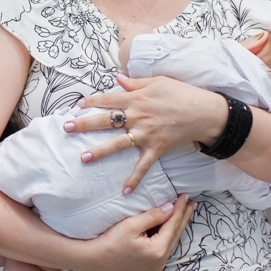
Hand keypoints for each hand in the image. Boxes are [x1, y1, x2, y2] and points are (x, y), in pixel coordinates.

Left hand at [67, 76, 226, 191]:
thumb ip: (135, 82)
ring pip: (117, 144)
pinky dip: (134, 179)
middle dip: (83, 125)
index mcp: (135, 99)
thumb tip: (117, 78)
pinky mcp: (156, 149)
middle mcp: (137, 117)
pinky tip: (124, 191)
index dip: (91, 101)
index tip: (77, 105)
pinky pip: (142, 166)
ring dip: (100, 152)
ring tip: (83, 158)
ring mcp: (145, 134)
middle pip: (104, 121)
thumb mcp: (158, 81)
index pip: (107, 99)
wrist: (205, 113)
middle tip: (65, 128)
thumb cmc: (182, 93)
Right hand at [74, 194, 195, 270]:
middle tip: (191, 202)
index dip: (179, 209)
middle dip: (183, 217)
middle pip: (175, 234)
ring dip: (178, 224)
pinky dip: (169, 233)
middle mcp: (160, 260)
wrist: (95, 258)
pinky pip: (165, 245)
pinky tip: (172, 224)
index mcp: (158, 251)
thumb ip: (153, 216)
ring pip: (172, 240)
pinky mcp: (151, 263)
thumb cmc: (110, 241)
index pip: (172, 225)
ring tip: (186, 211)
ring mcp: (156, 264)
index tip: (185, 196)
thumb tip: (171, 208)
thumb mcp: (132, 224)